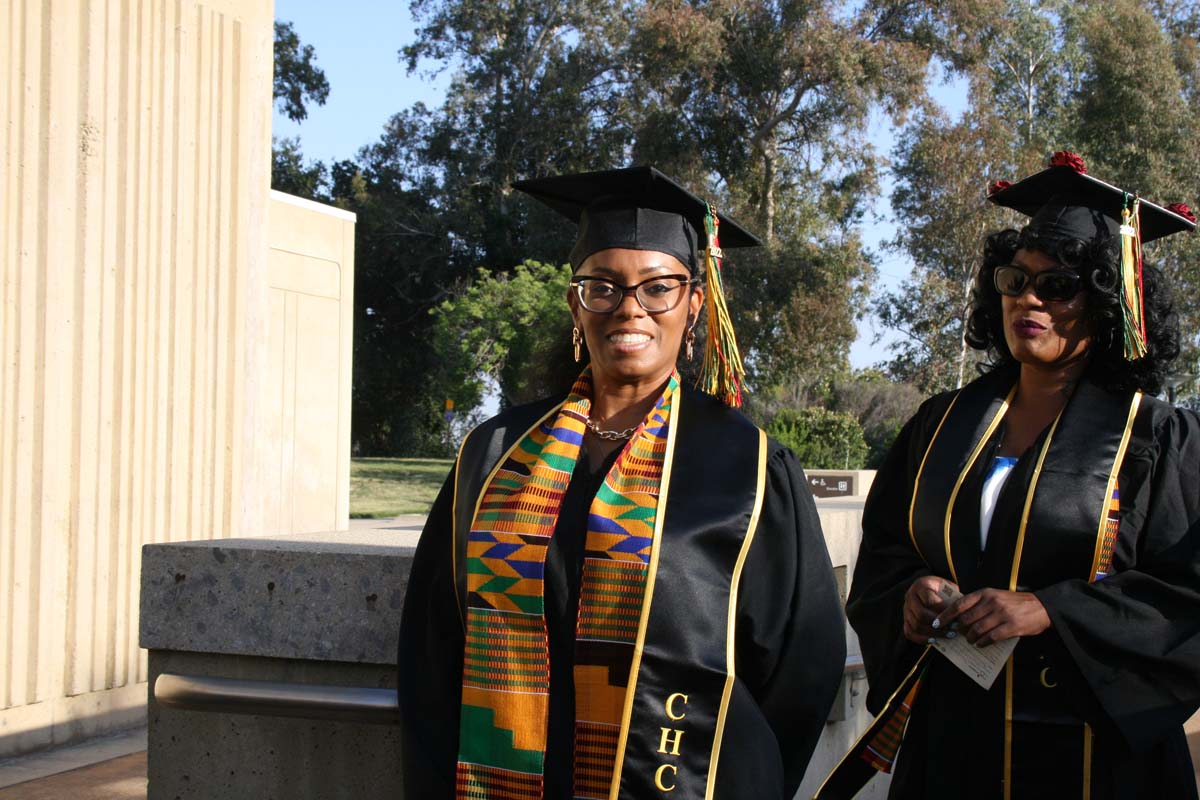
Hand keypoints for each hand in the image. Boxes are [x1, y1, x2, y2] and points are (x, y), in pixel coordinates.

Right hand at [903, 576, 957, 643]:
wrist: (930, 590)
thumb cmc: (943, 590)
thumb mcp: (949, 587)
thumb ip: (953, 598)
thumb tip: (960, 615)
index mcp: (921, 585)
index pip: (929, 600)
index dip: (942, 610)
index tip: (956, 617)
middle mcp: (910, 596)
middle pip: (921, 615)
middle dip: (939, 625)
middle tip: (954, 629)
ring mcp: (906, 609)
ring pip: (916, 626)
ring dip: (934, 633)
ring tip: (949, 635)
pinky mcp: (905, 620)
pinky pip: (910, 633)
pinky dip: (922, 639)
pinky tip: (935, 640)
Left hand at [934, 589, 1050, 646]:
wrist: (1041, 607)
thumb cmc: (1014, 603)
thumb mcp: (995, 596)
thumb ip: (979, 603)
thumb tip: (959, 617)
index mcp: (985, 593)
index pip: (959, 604)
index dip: (946, 615)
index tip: (937, 622)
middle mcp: (991, 602)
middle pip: (966, 619)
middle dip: (959, 629)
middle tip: (958, 634)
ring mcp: (1002, 614)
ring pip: (977, 629)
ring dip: (971, 638)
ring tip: (970, 641)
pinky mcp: (1011, 626)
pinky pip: (991, 637)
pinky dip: (983, 642)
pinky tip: (981, 644)